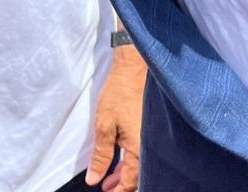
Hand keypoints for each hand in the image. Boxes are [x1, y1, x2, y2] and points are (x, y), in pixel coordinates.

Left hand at [87, 45, 144, 189]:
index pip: (130, 180)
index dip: (118, 190)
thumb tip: (95, 178)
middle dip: (122, 183)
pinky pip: (144, 149)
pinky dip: (132, 157)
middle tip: (107, 186)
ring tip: (110, 175)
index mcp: (140, 148)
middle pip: (139, 174)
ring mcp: (152, 135)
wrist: (135, 68)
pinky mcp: (152, 126)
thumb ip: (101, 155)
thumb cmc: (120, 93)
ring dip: (126, 171)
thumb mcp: (104, 126)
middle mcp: (150, 144)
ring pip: (141, 162)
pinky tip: (122, 155)